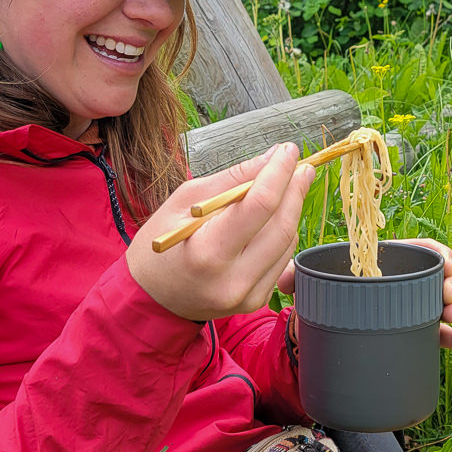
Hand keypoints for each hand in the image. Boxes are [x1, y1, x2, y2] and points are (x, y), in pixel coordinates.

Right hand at [130, 143, 314, 321]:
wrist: (150, 297)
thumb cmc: (159, 244)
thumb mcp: (183, 200)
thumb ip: (232, 179)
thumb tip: (272, 157)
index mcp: (208, 251)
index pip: (260, 205)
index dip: (279, 173)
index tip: (288, 150)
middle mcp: (232, 279)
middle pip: (281, 225)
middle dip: (294, 189)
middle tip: (300, 165)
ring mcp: (247, 295)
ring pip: (287, 243)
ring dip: (292, 210)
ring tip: (290, 185)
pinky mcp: (255, 300)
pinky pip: (282, 260)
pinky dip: (283, 233)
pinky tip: (276, 216)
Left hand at [276, 237, 451, 351]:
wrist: (320, 334)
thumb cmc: (320, 299)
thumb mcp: (310, 286)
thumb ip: (296, 277)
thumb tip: (284, 279)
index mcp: (384, 264)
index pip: (418, 250)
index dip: (438, 254)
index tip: (445, 264)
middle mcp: (402, 285)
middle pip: (437, 277)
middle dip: (450, 283)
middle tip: (447, 296)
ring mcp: (410, 310)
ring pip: (441, 304)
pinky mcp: (412, 335)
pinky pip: (438, 336)